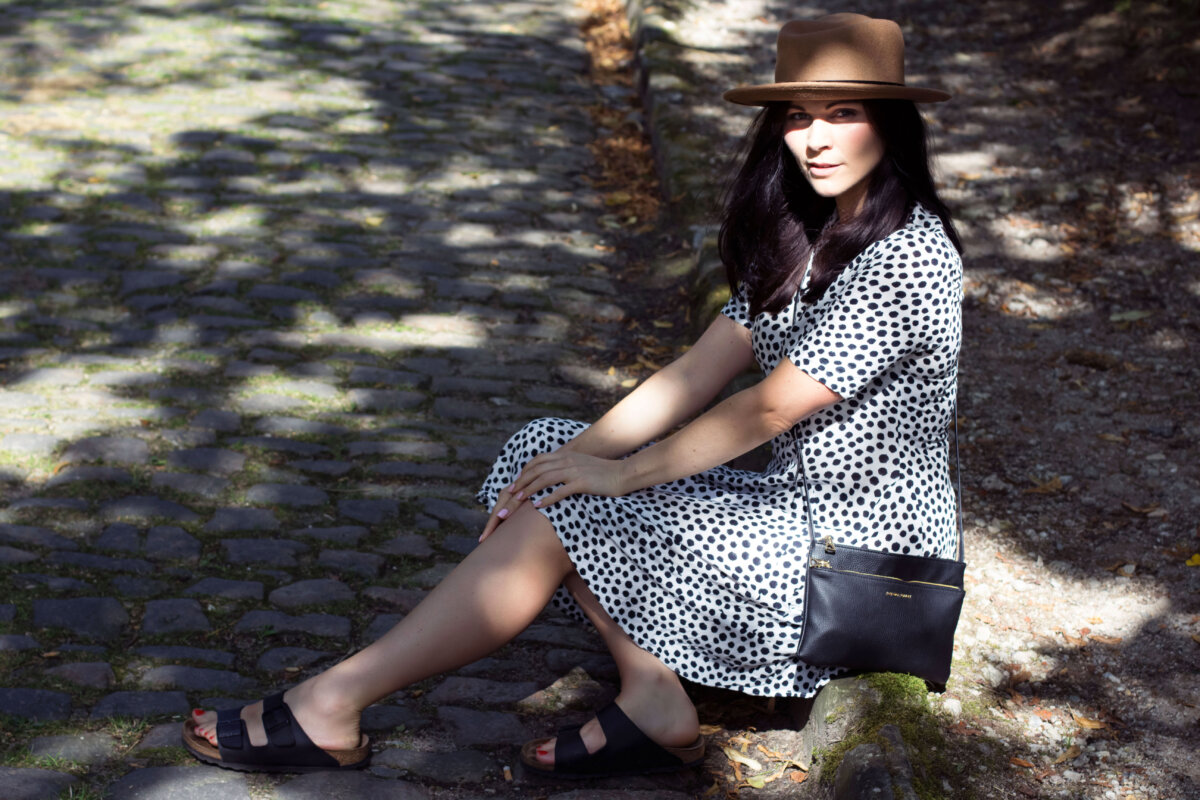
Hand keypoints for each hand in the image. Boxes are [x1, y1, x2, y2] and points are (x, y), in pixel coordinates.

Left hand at [478, 451, 626, 540]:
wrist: (624, 473)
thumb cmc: (604, 473)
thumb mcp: (582, 465)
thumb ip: (567, 467)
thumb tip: (554, 475)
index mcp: (566, 455)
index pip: (538, 461)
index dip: (524, 472)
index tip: (515, 485)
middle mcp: (567, 461)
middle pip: (537, 470)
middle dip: (521, 483)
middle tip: (510, 495)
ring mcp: (574, 471)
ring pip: (544, 479)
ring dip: (528, 490)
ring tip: (518, 501)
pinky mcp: (582, 483)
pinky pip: (559, 491)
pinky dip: (546, 498)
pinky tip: (537, 506)